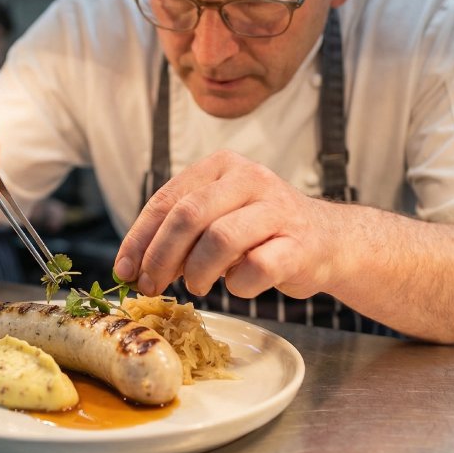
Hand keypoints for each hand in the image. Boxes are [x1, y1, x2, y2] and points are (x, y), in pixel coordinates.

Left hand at [114, 150, 340, 299]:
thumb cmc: (260, 232)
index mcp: (221, 166)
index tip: (125, 270)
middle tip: (152, 285)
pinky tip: (238, 285)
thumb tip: (132, 267)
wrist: (328, 241)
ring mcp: (278, 209)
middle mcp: (250, 178)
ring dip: (197, 272)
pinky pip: (257, 268)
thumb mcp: (216, 218)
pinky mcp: (300, 244)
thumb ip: (178, 232)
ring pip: (220, 239)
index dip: (140, 238)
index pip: (167, 199)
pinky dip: (239, 285)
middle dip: (161, 257)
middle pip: (188, 216)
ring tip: (196, 286)